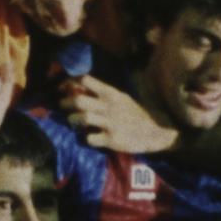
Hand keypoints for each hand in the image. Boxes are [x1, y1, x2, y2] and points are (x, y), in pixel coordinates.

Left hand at [60, 76, 177, 154]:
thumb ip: (103, 95)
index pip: (86, 80)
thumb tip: (79, 89)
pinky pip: (90, 138)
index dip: (70, 83)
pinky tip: (88, 137)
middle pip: (79, 100)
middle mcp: (109, 106)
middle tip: (63, 106)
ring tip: (74, 122)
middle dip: (65, 103)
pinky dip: (86, 138)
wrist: (158, 131)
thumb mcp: (122, 99)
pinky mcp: (112, 139)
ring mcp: (110, 123)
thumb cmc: (136, 114)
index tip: (63, 88)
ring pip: (82, 118)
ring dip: (73, 120)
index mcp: (112, 94)